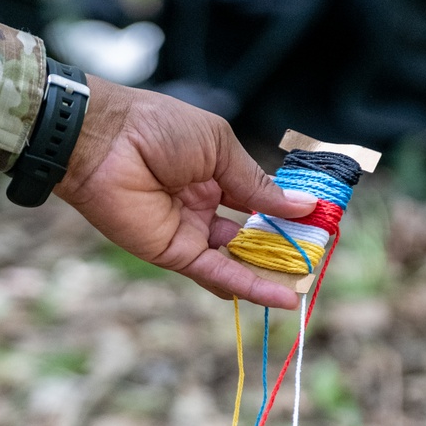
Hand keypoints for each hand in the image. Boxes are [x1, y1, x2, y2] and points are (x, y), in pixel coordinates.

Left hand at [55, 75, 315, 308]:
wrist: (106, 142)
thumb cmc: (159, 128)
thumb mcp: (219, 148)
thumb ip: (256, 184)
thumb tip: (300, 206)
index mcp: (216, 171)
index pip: (259, 198)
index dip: (287, 211)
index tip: (319, 222)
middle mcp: (205, 204)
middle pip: (252, 233)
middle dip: (283, 245)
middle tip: (316, 256)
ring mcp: (191, 231)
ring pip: (238, 258)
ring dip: (270, 271)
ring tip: (305, 282)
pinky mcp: (175, 254)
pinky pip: (217, 273)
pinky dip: (247, 286)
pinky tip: (278, 297)